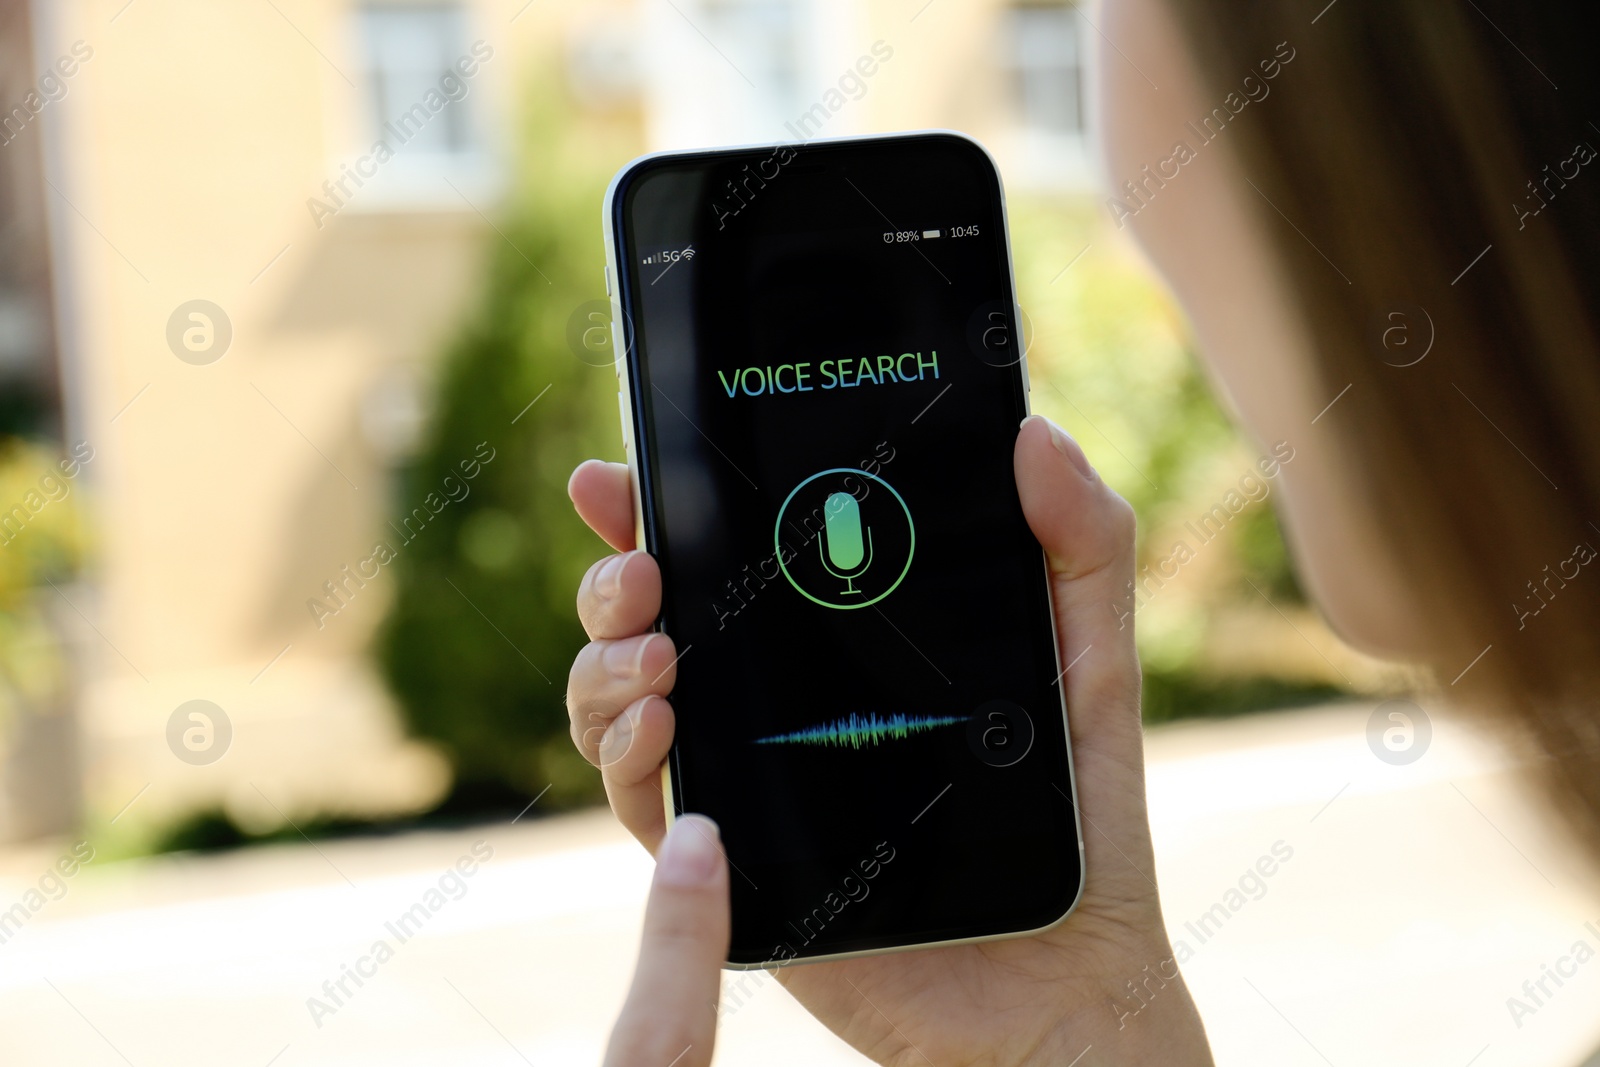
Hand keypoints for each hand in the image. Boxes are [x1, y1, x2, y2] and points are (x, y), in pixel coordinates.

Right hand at [570, 416, 1214, 1066]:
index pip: (733, 552)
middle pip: (653, 615)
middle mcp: (778, 694)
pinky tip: (660, 729)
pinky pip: (643, 801)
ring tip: (658, 656)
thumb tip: (1039, 435)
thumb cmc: (1079, 815)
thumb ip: (1083, 547)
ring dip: (607, 665)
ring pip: (624, 698)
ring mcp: (749, 771)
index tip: (618, 477)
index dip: (660, 510)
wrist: (1061, 975)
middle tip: (641, 569)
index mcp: (841, 637)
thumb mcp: (1089, 661)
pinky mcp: (734, 857)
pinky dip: (625, 758)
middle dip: (617, 578)